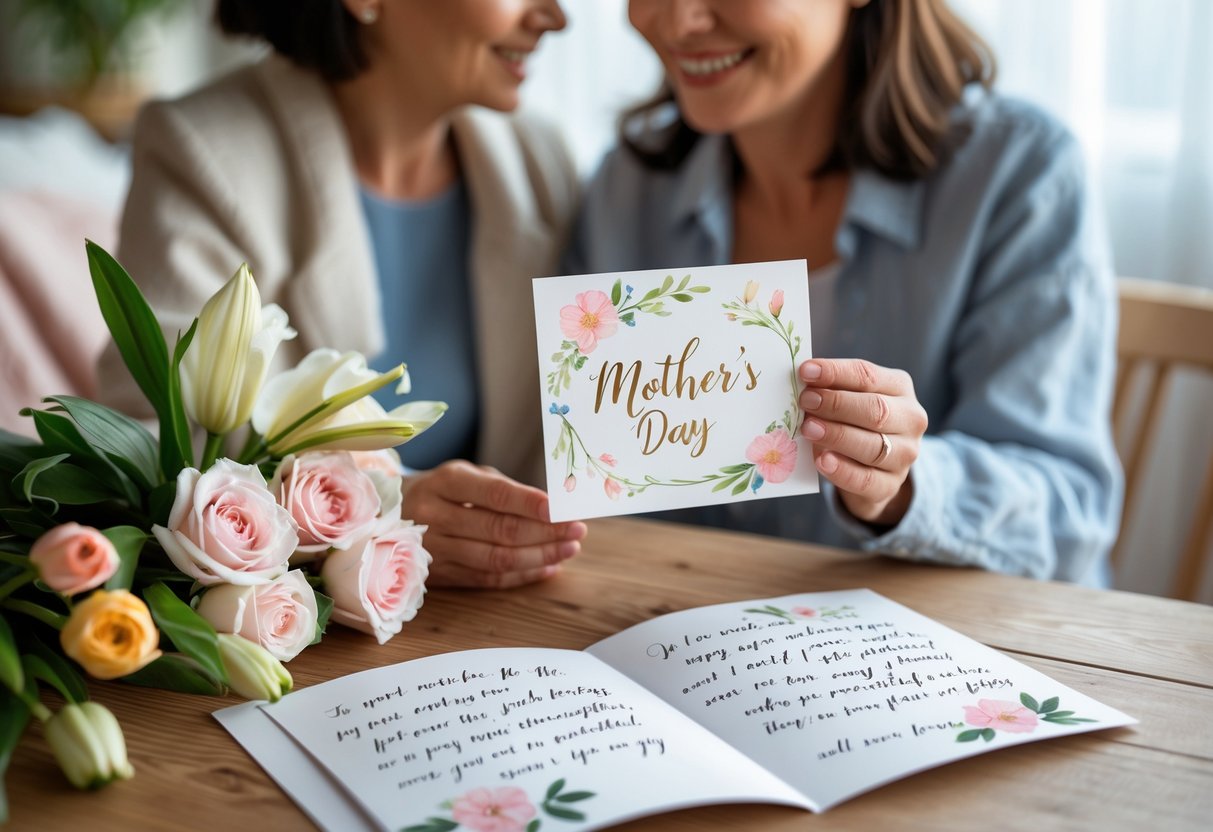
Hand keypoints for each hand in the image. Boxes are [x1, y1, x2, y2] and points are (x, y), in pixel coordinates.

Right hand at [401, 461, 586, 587]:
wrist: (388, 515)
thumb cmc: (441, 491)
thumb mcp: (465, 476)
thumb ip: (503, 489)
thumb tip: (551, 508)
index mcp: (445, 482)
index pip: (495, 495)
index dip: (531, 504)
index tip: (562, 510)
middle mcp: (435, 516)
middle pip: (499, 531)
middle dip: (545, 533)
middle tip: (577, 532)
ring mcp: (434, 550)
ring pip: (496, 559)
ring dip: (538, 557)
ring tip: (567, 550)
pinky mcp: (439, 575)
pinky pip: (487, 579)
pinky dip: (521, 575)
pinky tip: (546, 567)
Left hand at [798, 359, 927, 527]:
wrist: (872, 469)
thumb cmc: (854, 422)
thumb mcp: (848, 400)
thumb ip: (831, 390)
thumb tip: (801, 380)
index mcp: (899, 388)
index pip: (868, 376)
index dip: (836, 373)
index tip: (805, 371)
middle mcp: (910, 419)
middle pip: (876, 410)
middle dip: (836, 404)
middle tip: (805, 401)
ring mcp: (905, 454)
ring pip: (873, 445)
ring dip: (837, 435)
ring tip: (808, 429)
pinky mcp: (891, 485)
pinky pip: (866, 479)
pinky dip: (842, 470)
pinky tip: (821, 461)